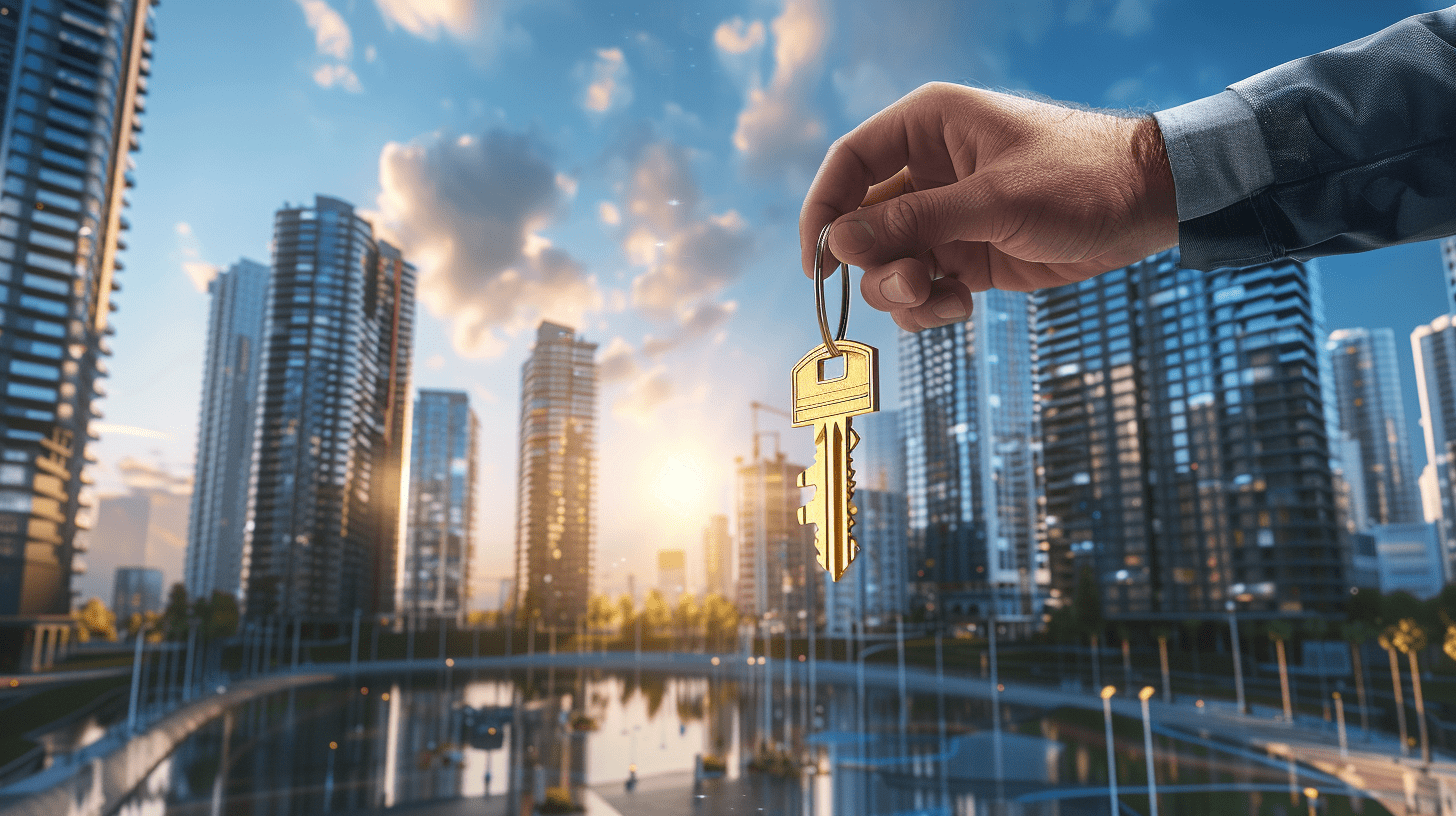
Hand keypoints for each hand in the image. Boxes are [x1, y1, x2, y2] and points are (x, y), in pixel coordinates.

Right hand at [800, 82, 1177, 330]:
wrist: (1150, 206)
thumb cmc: (1082, 179)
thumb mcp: (995, 199)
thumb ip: (915, 221)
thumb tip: (839, 243)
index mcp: (928, 127)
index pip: (849, 165)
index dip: (824, 211)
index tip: (818, 263)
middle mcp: (928, 170)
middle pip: (861, 225)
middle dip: (876, 265)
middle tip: (912, 284)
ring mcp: (945, 216)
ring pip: (887, 264)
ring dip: (902, 292)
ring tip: (944, 298)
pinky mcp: (966, 256)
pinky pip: (920, 288)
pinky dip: (929, 307)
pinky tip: (963, 305)